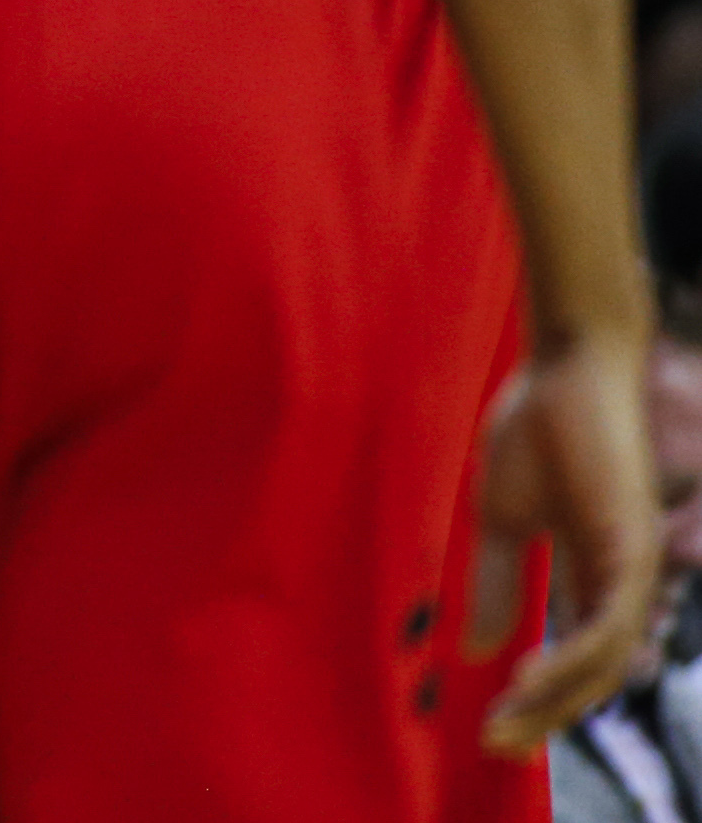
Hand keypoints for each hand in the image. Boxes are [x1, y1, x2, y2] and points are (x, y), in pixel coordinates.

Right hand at [472, 327, 659, 750]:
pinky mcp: (631, 551)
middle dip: (545, 713)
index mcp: (592, 572)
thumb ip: (498, 581)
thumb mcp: (501, 518)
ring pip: (604, 662)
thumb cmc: (538, 428)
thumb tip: (480, 648)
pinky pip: (606, 627)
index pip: (572, 654)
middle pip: (592, 673)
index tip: (489, 725)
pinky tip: (529, 677)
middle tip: (497, 744)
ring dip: (557, 700)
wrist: (568, 367)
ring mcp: (632, 568)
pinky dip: (571, 659)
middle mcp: (622, 581)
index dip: (536, 695)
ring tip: (508, 725)